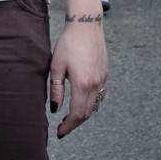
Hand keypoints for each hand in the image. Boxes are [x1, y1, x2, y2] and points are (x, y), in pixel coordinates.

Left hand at [50, 19, 106, 137]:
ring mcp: (102, 80)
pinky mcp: (105, 75)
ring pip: (94, 106)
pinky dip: (90, 104)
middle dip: (75, 123)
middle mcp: (95, 85)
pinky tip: (80, 102)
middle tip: (63, 128)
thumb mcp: (56, 66)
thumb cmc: (68, 44)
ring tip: (69, 117)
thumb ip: (56, 90)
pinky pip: (99, 96)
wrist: (86, 26)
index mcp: (82, 85)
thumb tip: (55, 109)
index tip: (60, 133)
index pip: (76, 114)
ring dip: (83, 114)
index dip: (68, 126)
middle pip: (87, 113)